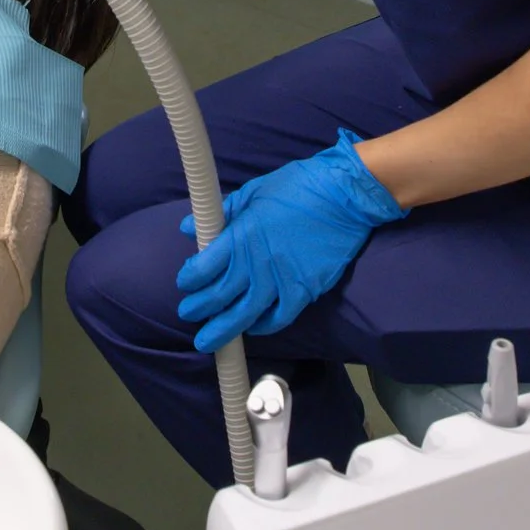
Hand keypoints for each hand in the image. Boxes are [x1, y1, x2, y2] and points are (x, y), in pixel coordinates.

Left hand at [175, 134, 405, 352]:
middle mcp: (256, 264)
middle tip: (188, 314)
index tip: (186, 282)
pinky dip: (262, 327)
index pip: (202, 268)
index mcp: (240, 237)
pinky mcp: (304, 291)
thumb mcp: (253, 192)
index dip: (189, 279)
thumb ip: (221, 214)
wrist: (343, 196)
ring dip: (222, 331)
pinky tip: (251, 328)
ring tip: (207, 341)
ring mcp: (280, 281)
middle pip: (218, 297)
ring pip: (243, 316)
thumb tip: (189, 227)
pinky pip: (278, 318)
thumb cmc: (297, 187)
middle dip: (198, 309)